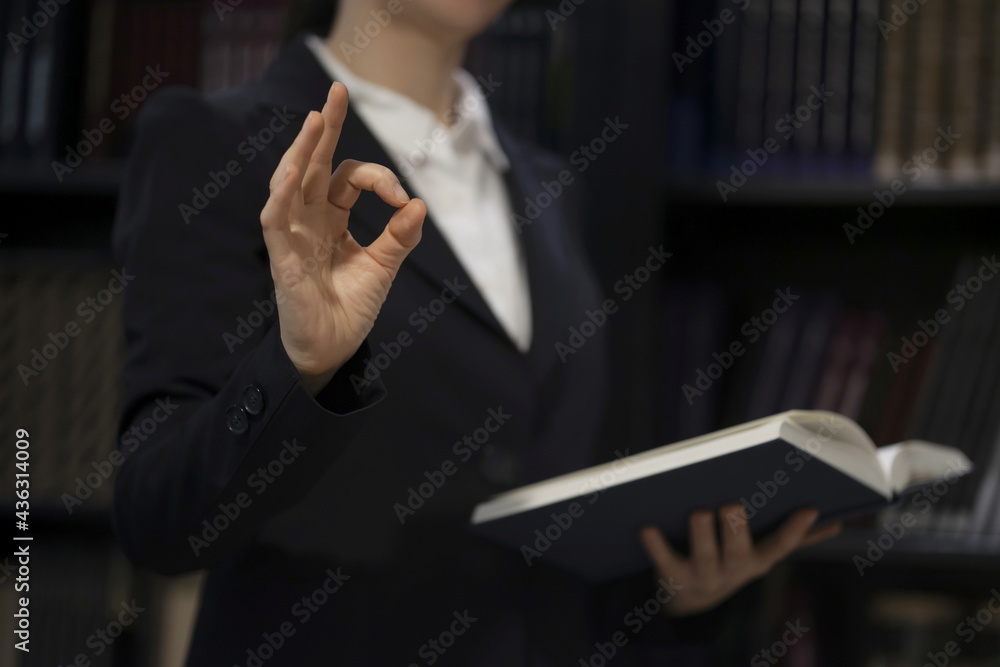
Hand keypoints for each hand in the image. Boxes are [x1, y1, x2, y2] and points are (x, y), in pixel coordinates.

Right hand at [260, 82, 425, 394]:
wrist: (333, 349)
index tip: (401, 200)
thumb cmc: (350, 307)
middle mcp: (309, 220)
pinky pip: (275, 219)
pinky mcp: (281, 257)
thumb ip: (400, 236)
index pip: (349, 179)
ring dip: (302, 150)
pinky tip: (292, 169)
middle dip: (325, 129)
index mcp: (332, 219)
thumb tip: (420, 204)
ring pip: (290, 182)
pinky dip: (282, 194)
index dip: (378, 179)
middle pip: (313, 165)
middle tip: (337, 91)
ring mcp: (292, 235)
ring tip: (316, 118)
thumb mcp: (383, 267)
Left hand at [639, 505, 841, 616]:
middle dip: (736, 530)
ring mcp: (703, 576)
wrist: (690, 604)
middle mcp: (733, 571)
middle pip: (739, 553)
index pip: (781, 547)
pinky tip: (647, 526)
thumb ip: (794, 539)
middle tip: (732, 505)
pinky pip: (663, 560)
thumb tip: (834, 522)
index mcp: (757, 562)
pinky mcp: (673, 577)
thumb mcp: (760, 555)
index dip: (797, 530)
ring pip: (704, 557)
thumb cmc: (728, 562)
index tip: (810, 507)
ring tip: (699, 512)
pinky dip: (654, 544)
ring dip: (702, 535)